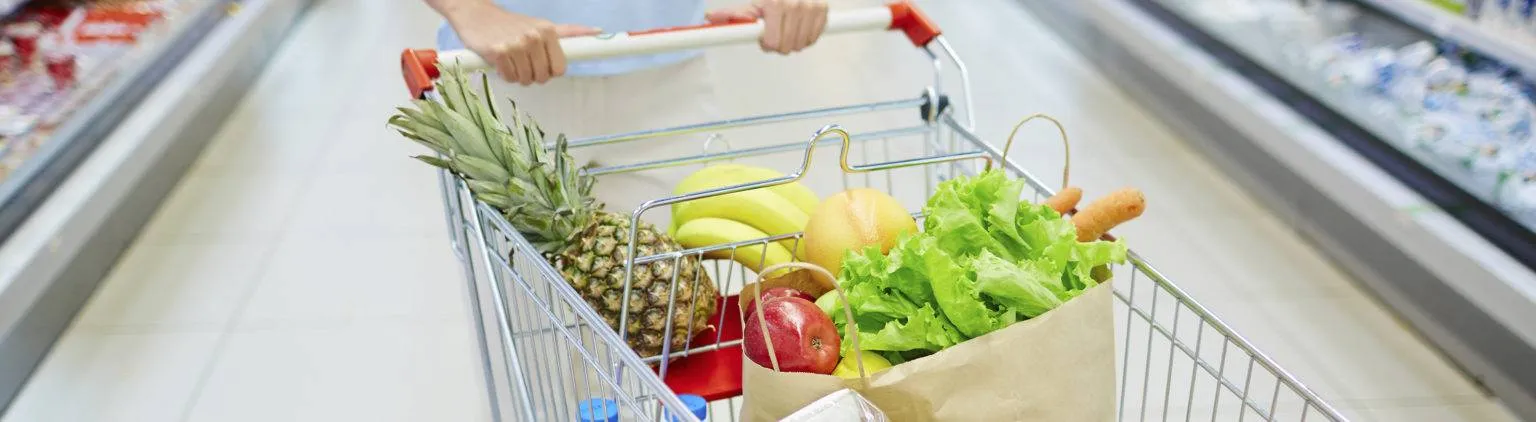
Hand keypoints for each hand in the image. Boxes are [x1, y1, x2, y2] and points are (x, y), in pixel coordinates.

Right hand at [447, 3, 599, 84]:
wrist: (477, 15)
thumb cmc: (512, 24)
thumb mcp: (542, 26)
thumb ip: (569, 32)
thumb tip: (599, 32)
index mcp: (548, 31)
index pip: (560, 68)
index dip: (550, 71)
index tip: (541, 64)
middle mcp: (534, 37)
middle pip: (543, 77)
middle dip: (533, 75)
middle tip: (523, 61)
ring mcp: (516, 45)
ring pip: (526, 80)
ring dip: (518, 76)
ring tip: (512, 61)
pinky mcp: (498, 52)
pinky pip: (509, 78)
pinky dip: (505, 75)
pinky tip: (500, 62)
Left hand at [707, 0, 828, 54]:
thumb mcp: (754, 2)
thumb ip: (733, 14)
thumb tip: (710, 18)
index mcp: (775, 4)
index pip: (772, 43)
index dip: (767, 44)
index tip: (766, 39)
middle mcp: (795, 5)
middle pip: (786, 48)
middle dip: (779, 44)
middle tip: (776, 32)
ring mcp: (812, 8)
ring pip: (801, 45)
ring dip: (793, 42)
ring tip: (787, 28)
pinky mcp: (823, 11)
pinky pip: (814, 38)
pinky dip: (806, 37)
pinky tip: (799, 26)